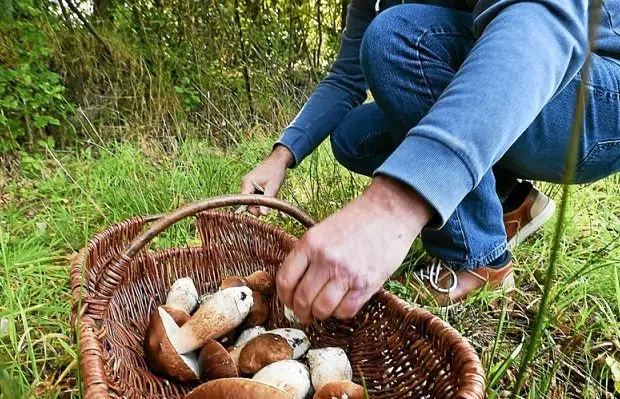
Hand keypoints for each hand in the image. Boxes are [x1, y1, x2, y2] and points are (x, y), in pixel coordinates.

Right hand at [240, 145, 293, 215]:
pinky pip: (253, 196)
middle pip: (247, 202)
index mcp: (247, 183)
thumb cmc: (275, 171)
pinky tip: (267, 192)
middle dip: (258, 206)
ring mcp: (247, 184)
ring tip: (269, 194)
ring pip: (251, 200)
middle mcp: (244, 184)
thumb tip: (263, 215)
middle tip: (269, 202)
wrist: (278, 161)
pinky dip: (260, 197)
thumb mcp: (273, 187)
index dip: (253, 209)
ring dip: (260, 201)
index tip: (263, 211)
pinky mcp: (251, 185)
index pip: (244, 202)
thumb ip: (267, 201)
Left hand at [277, 176, 432, 323]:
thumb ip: (307, 256)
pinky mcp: (366, 284)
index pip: (285, 280)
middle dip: (301, 311)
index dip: (284, 297)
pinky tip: (341, 305)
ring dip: (320, 315)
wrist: (388, 213)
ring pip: (322, 309)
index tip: (289, 302)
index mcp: (310, 244)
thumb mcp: (321, 231)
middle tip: (305, 313)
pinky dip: (340, 313)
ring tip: (323, 311)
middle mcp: (325, 259)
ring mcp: (346, 273)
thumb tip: (294, 286)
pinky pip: (345, 311)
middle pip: (302, 299)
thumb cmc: (354, 221)